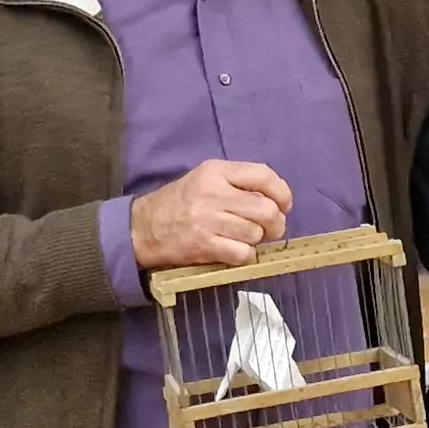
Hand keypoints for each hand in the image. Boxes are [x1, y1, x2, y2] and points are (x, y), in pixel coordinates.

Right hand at [131, 160, 292, 270]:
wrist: (143, 228)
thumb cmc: (181, 202)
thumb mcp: (206, 179)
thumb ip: (238, 184)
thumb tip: (277, 201)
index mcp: (215, 171)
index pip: (263, 175)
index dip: (282, 193)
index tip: (284, 204)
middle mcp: (213, 193)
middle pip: (266, 209)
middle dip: (276, 223)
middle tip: (271, 229)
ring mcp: (208, 220)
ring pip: (256, 233)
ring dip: (256, 240)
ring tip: (244, 238)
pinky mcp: (204, 245)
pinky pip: (243, 253)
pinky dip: (245, 256)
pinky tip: (235, 251)